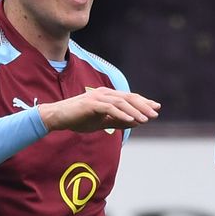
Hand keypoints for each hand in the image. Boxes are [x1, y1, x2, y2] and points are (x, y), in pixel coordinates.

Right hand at [38, 87, 159, 132]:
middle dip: (144, 106)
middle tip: (155, 114)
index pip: (130, 97)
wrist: (58, 117)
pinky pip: (110, 108)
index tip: (156, 108)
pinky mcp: (91, 104)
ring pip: (122, 102)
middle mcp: (105, 93)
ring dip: (135, 111)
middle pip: (129, 98)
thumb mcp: (102, 122)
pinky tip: (131, 120)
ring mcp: (98, 97)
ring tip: (146, 119)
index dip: (144, 102)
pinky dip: (122, 114)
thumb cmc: (79, 119)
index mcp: (108, 96)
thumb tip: (136, 122)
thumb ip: (118, 121)